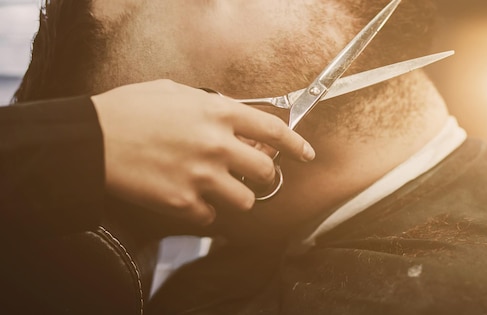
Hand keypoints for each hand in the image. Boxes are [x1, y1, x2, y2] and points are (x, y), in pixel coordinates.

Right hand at [92, 80, 314, 225]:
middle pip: (265, 172)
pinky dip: (204, 210)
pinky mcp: (183, 202)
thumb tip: (231, 116)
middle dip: (262, 175)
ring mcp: (202, 176)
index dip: (296, 144)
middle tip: (249, 173)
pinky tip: (189, 198)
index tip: (306, 154)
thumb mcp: (176, 92)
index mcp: (219, 114)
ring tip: (216, 187)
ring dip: (236, 196)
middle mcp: (217, 145)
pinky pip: (211, 216)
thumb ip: (211, 105)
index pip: (274, 130)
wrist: (94, 138)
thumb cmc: (131, 109)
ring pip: (245, 200)